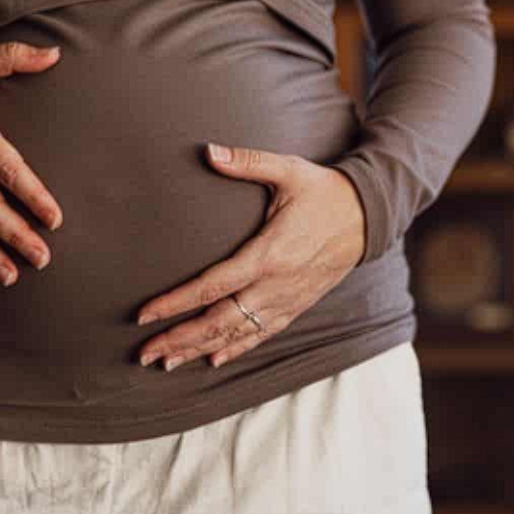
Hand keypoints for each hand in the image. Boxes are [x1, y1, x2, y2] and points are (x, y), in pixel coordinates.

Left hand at [135, 143, 365, 369]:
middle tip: (144, 353)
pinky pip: (263, 334)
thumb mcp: (288, 170)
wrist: (369, 216)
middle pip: (219, 320)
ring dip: (200, 349)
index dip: (175, 303)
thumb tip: (208, 151)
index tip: (145, 315)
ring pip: (238, 334)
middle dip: (180, 338)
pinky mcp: (298, 305)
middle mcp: (276, 285)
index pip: (212, 286)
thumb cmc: (323, 191)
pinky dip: (236, 349)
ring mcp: (288, 299)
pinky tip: (214, 359)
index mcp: (269, 254)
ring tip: (167, 362)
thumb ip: (247, 162)